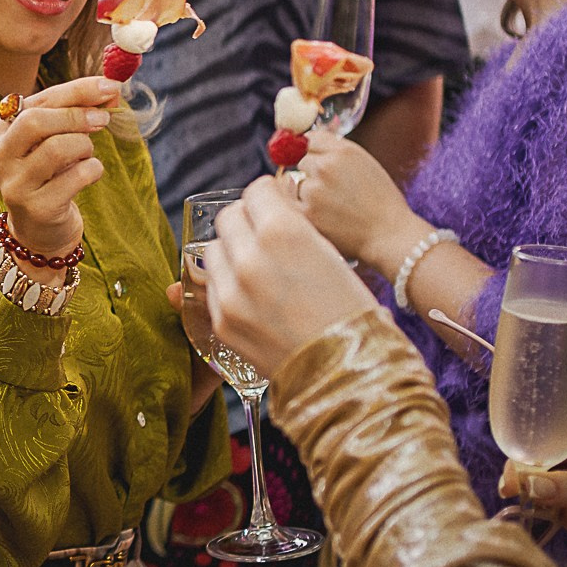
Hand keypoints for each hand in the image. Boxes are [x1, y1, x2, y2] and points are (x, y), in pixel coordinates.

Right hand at [0, 76, 119, 260]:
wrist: (41, 228)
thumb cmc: (50, 173)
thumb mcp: (56, 137)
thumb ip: (76, 109)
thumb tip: (110, 88)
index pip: (37, 100)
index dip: (76, 90)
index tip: (108, 85)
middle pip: (35, 121)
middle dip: (76, 116)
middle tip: (103, 119)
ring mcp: (13, 185)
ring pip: (57, 148)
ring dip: (84, 147)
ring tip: (86, 154)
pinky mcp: (36, 208)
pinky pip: (77, 176)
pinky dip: (93, 170)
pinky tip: (88, 174)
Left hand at [195, 178, 376, 378]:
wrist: (349, 376)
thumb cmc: (353, 312)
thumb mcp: (331, 256)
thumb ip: (294, 227)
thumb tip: (272, 207)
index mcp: (284, 232)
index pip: (257, 190)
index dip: (270, 197)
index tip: (276, 206)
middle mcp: (250, 257)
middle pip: (229, 217)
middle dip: (248, 221)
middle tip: (265, 236)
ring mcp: (231, 292)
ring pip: (214, 250)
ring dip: (232, 252)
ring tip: (258, 268)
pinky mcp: (222, 322)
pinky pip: (212, 287)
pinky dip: (228, 284)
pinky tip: (253, 295)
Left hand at [293, 129, 420, 263]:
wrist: (389, 234)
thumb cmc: (381, 201)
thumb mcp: (366, 163)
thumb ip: (337, 152)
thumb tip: (307, 143)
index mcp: (343, 151)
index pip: (311, 139)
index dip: (316, 152)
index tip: (320, 162)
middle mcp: (325, 167)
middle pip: (302, 161)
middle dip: (312, 173)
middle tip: (333, 191)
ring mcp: (312, 190)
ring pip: (295, 182)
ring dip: (305, 191)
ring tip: (332, 206)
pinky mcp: (305, 212)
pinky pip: (292, 203)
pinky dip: (303, 209)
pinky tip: (324, 216)